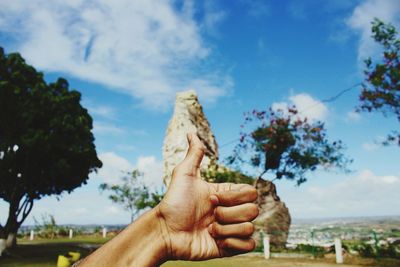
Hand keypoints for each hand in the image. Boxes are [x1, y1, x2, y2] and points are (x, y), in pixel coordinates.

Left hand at [156, 133, 258, 260]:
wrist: (165, 232)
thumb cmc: (173, 203)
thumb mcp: (183, 175)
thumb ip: (194, 154)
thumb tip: (191, 132)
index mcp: (226, 194)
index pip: (251, 192)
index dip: (233, 196)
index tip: (211, 198)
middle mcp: (231, 211)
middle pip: (253, 210)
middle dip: (229, 214)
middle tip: (209, 215)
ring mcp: (231, 229)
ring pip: (249, 228)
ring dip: (226, 229)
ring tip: (208, 229)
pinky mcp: (230, 247)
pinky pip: (248, 245)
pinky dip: (233, 243)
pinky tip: (215, 241)